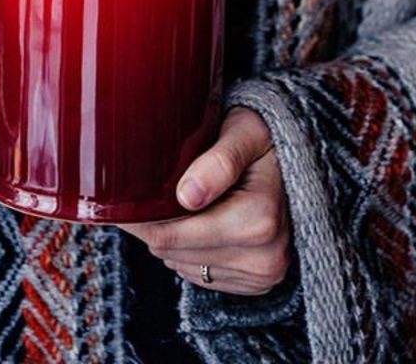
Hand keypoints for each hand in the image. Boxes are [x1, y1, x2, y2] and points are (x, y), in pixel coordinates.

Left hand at [121, 107, 290, 295]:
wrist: (294, 155)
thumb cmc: (263, 136)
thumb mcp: (243, 132)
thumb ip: (218, 161)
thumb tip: (186, 196)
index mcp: (259, 220)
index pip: (172, 237)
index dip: (140, 219)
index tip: (121, 201)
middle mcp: (266, 256)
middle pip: (173, 254)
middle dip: (155, 227)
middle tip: (146, 196)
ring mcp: (263, 274)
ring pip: (183, 266)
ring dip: (173, 239)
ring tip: (179, 203)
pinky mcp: (257, 282)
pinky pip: (201, 274)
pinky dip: (191, 250)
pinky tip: (199, 220)